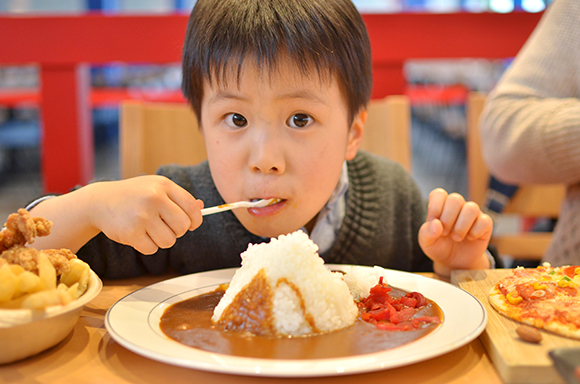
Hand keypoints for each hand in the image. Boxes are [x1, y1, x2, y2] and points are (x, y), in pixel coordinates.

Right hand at [87, 175, 203, 254]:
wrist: (100, 201)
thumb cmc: (134, 195)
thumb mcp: (156, 188)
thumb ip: (179, 198)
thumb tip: (202, 208)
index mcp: (163, 185)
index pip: (192, 207)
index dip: (196, 220)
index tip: (192, 224)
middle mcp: (154, 198)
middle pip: (183, 227)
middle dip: (177, 231)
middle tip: (165, 227)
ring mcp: (142, 215)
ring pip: (169, 241)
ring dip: (162, 239)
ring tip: (150, 229)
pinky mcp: (131, 232)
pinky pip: (152, 249)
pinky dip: (147, 246)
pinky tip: (138, 235)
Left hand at [418, 188, 492, 275]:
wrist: (454, 262)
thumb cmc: (439, 247)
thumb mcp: (427, 242)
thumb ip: (427, 232)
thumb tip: (436, 224)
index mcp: (441, 205)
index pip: (439, 194)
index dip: (435, 207)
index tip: (433, 222)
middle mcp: (457, 206)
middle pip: (455, 199)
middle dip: (448, 218)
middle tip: (445, 233)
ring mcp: (472, 214)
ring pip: (471, 208)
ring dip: (461, 226)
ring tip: (456, 238)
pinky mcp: (485, 224)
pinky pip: (484, 221)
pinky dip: (475, 232)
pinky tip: (470, 238)